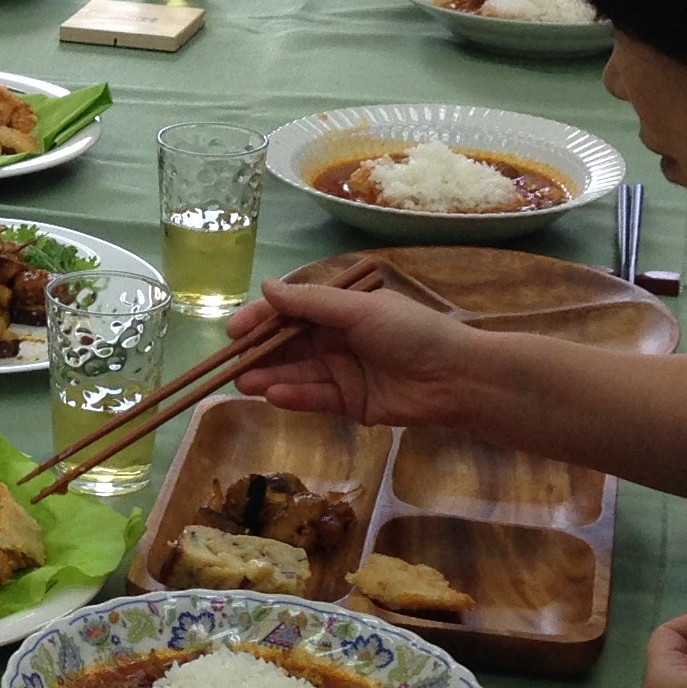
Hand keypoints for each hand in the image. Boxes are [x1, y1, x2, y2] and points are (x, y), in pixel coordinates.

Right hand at [226, 277, 484, 428]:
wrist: (455, 377)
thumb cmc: (411, 332)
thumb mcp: (359, 310)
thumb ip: (311, 302)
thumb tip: (266, 285)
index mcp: (340, 309)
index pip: (290, 311)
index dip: (261, 319)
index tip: (233, 331)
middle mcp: (337, 338)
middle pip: (289, 345)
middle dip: (260, 353)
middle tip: (231, 363)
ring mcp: (342, 371)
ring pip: (297, 373)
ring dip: (270, 377)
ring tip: (244, 383)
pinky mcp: (349, 402)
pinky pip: (315, 397)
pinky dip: (294, 396)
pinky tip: (274, 395)